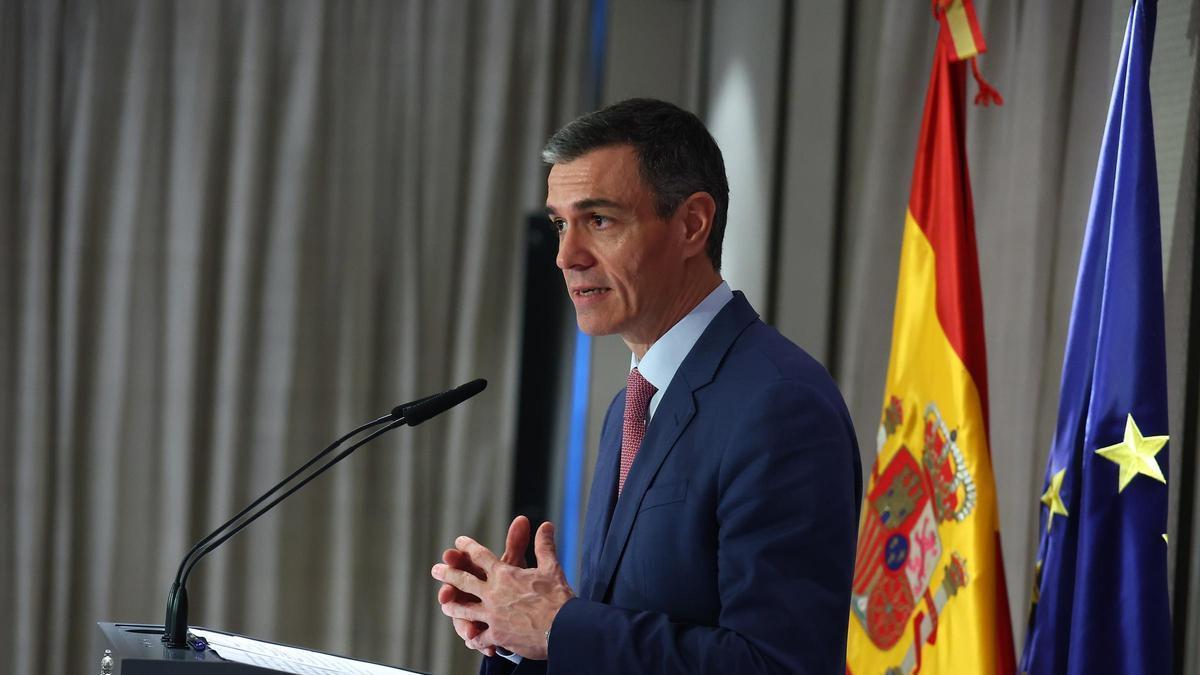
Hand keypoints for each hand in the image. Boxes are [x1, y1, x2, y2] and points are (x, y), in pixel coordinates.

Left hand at [433, 521, 573, 660]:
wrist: (561, 628)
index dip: (468, 547)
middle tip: (436, 569)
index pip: (481, 556)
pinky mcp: (496, 635)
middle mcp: (493, 593)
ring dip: (453, 606)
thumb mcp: (551, 567)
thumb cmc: (557, 597)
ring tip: (445, 604)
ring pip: (464, 609)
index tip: (458, 542)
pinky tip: (470, 639)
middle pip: (464, 581)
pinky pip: (480, 637)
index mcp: (504, 575)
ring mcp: (492, 615)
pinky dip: (475, 638)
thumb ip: (544, 545)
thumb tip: (546, 525)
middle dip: (448, 574)